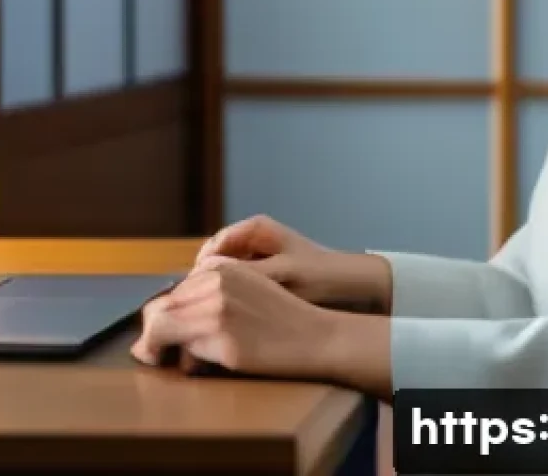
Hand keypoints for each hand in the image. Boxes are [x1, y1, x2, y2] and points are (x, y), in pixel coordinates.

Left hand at [130, 256, 334, 380]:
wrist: (315, 336)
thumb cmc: (282, 316)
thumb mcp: (248, 284)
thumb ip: (214, 288)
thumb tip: (174, 308)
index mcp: (221, 267)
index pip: (174, 290)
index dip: (162, 313)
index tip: (158, 332)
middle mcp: (216, 282)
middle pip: (161, 306)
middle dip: (153, 330)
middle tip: (151, 351)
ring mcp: (218, 310)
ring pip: (160, 326)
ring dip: (156, 346)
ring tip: (159, 359)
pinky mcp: (223, 340)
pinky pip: (183, 350)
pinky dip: (178, 359)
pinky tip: (188, 366)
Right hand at [195, 214, 390, 312]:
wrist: (357, 286)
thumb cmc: (321, 277)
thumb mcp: (282, 275)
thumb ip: (244, 272)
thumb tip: (205, 274)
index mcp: (254, 229)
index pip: (211, 249)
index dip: (198, 274)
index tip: (190, 300)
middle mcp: (252, 237)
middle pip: (213, 261)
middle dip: (203, 286)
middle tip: (196, 314)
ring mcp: (258, 254)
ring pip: (224, 275)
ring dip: (216, 294)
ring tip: (210, 318)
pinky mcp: (265, 273)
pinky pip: (238, 284)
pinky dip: (231, 298)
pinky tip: (230, 318)